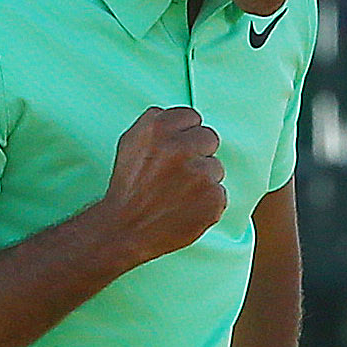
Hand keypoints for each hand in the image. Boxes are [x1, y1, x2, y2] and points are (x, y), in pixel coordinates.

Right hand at [96, 107, 225, 264]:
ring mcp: (200, 173)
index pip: (192, 117)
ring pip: (216, 167)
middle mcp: (181, 147)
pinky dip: (206, 202)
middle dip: (197, 153)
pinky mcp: (214, 198)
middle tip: (177, 174)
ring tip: (178, 194)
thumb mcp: (131, 142)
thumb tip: (184, 120)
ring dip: (202, 179)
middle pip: (209, 138)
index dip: (184, 135)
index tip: (174, 150)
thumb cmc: (128, 186)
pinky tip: (185, 208)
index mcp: (159, 128)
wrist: (126, 229)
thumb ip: (157, 123)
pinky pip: (220, 193)